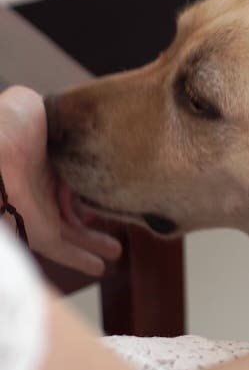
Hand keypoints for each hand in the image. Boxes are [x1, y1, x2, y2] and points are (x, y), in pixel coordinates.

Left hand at [0, 86, 120, 274]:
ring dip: (94, 243)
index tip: (114, 182)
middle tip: (114, 223)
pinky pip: (64, 250)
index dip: (93, 178)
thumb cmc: (6, 127)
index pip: (73, 173)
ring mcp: (38, 212)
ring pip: (72, 232)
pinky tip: (100, 266)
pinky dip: (81, 260)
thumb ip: (49, 109)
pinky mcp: (38, 232)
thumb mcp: (30, 103)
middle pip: (73, 207)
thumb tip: (68, 113)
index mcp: (42, 159)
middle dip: (92, 217)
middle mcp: (41, 188)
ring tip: (116, 251)